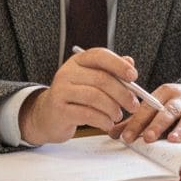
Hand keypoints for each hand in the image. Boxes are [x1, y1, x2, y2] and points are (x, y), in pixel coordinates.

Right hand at [19, 47, 144, 144]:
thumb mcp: (90, 80)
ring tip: (118, 115)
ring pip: (95, 97)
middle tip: (133, 105)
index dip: (119, 65)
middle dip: (122, 93)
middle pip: (101, 79)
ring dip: (113, 108)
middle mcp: (67, 72)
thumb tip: (130, 62)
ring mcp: (61, 90)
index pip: (100, 56)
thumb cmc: (74, 97)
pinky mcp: (59, 110)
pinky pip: (87, 114)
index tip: (134, 76)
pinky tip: (108, 124)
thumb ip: (110, 71)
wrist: (46, 116)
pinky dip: (103, 120)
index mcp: (78, 61)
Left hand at [117, 81, 180, 144]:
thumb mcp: (155, 106)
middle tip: (147, 137)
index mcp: (164, 93)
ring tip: (173, 140)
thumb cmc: (172, 104)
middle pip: (168, 111)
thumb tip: (112, 134)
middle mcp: (180, 99)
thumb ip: (135, 120)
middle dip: (158, 125)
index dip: (137, 122)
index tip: (126, 137)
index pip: (148, 107)